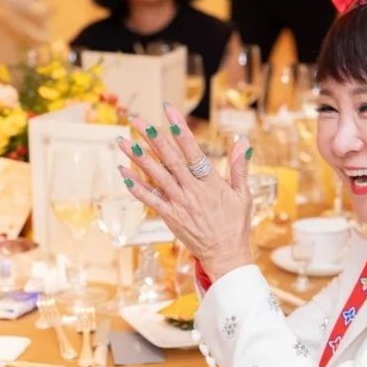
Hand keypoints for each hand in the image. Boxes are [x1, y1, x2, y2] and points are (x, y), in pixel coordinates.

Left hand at [118, 105, 254, 283]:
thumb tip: (243, 142)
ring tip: (123, 141)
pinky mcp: (170, 217)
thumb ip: (239, 167)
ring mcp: (180, 203)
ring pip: (156, 176)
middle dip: (152, 137)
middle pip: (169, 159)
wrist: (226, 254)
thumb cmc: (236, 224)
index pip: (193, 150)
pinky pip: (150, 199)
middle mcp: (193, 190)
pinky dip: (136, 186)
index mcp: (211, 182)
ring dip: (138, 158)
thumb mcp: (243, 194)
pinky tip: (123, 173)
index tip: (168, 111)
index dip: (179, 129)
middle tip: (136, 120)